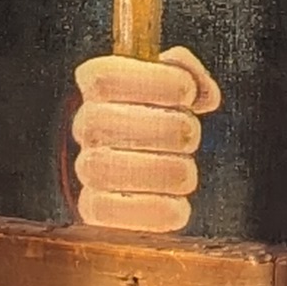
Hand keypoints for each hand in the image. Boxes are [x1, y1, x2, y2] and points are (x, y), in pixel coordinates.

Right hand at [68, 47, 219, 232]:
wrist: (154, 170)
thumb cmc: (168, 119)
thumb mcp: (178, 86)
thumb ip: (185, 74)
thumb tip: (199, 91)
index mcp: (100, 88)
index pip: (101, 76)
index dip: (149, 80)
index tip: (185, 90)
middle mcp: (87, 126)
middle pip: (102, 121)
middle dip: (163, 128)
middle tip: (190, 135)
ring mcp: (88, 167)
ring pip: (105, 168)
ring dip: (162, 171)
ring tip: (184, 172)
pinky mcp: (95, 208)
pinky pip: (108, 211)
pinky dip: (152, 210)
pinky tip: (177, 205)